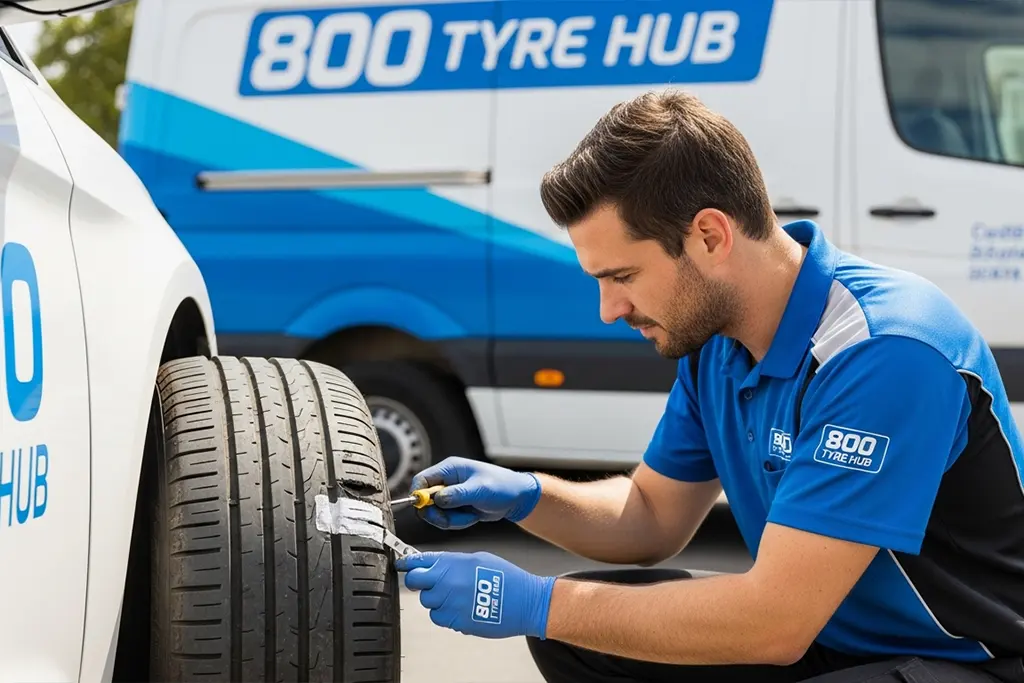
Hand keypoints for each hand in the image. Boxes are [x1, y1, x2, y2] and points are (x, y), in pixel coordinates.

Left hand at [396, 551, 555, 639]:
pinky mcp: (455, 621)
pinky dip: (444, 613)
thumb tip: (435, 565)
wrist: (524, 601)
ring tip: (456, 596)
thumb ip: (452, 562)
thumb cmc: (506, 578)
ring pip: (426, 602)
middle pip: (414, 582)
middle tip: (429, 582)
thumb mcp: (478, 558)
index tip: (401, 564)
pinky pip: (438, 617)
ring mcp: (449, 603)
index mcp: (451, 562)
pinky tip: (461, 607)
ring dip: (436, 599)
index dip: (406, 563)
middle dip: (418, 582)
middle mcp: (446, 581)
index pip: (417, 561)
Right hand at [410, 457, 541, 529]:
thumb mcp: (479, 490)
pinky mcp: (456, 507)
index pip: (421, 480)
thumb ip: (457, 495)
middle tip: (450, 520)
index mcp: (449, 469)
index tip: (425, 509)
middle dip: (437, 514)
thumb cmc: (502, 486)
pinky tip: (472, 517)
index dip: (418, 495)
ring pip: (435, 513)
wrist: (516, 498)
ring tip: (470, 515)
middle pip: (425, 501)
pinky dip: (458, 523)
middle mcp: (447, 481)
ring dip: (451, 520)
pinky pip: (446, 520)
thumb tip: (436, 500)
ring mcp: (451, 495)